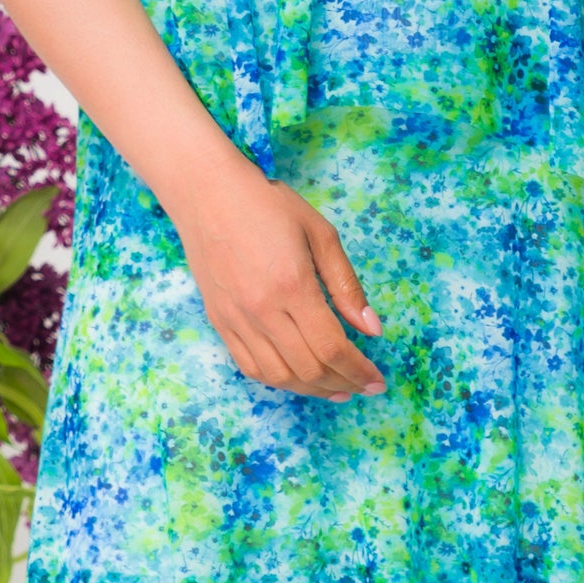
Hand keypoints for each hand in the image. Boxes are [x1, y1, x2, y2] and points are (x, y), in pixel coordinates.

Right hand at [171, 161, 383, 399]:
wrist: (206, 193)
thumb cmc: (267, 204)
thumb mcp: (320, 233)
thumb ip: (346, 285)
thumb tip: (372, 329)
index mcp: (292, 286)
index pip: (332, 347)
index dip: (359, 371)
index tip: (377, 381)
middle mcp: (261, 310)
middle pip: (308, 368)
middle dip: (343, 384)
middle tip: (363, 386)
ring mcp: (235, 319)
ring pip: (278, 376)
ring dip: (312, 389)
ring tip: (336, 388)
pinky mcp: (219, 321)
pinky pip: (249, 366)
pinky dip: (278, 380)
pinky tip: (298, 377)